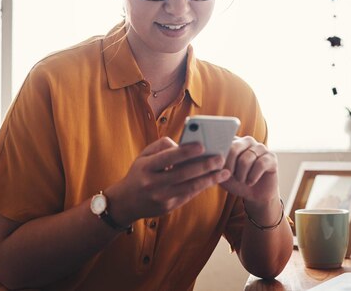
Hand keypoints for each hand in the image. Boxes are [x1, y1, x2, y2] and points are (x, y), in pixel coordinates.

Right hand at [106, 137, 230, 225]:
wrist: (125, 202)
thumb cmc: (139, 173)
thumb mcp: (143, 156)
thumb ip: (161, 146)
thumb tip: (183, 144)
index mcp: (146, 167)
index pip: (168, 158)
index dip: (185, 152)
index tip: (202, 145)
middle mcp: (153, 183)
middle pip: (183, 174)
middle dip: (204, 166)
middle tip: (220, 158)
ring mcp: (161, 197)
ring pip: (190, 187)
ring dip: (209, 179)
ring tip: (224, 171)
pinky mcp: (168, 207)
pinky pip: (189, 195)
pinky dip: (202, 187)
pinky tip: (213, 180)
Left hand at [220, 136, 278, 202]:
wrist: (254, 195)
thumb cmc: (236, 182)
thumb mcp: (221, 174)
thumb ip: (214, 165)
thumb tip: (209, 158)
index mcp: (233, 141)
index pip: (223, 141)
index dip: (220, 157)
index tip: (219, 169)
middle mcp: (247, 141)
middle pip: (234, 147)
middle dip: (230, 166)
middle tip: (230, 176)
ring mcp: (260, 148)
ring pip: (247, 158)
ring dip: (241, 175)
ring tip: (242, 180)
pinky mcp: (271, 157)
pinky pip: (260, 164)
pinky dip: (252, 177)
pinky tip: (250, 182)